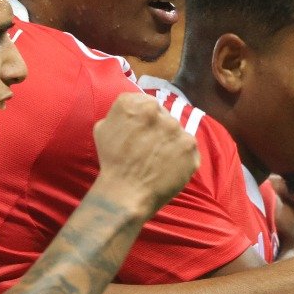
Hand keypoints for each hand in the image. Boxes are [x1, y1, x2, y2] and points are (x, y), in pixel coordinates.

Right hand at [92, 93, 199, 216]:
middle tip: (150, 146)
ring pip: (176, 130)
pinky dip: (182, 155)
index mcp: (135, 104)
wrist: (126, 192)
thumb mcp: (102, 128)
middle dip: (159, 128)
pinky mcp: (190, 146)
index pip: (146, 102)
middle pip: (163, 115)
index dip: (144, 118)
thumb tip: (132, 112)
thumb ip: (119, 113)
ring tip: (160, 158)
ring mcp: (177, 128)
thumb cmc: (111, 161)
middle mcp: (158, 112)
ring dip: (170, 141)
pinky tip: (170, 165)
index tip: (141, 131)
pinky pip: (188, 146)